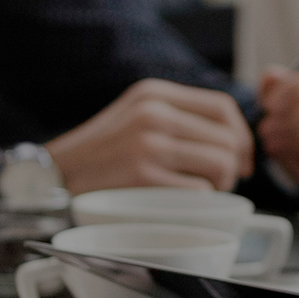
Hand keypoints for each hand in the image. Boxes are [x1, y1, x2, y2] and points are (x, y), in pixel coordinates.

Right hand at [45, 79, 253, 190]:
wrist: (55, 177)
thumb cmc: (102, 154)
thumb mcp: (136, 116)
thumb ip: (178, 117)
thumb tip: (235, 139)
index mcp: (154, 94)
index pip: (223, 107)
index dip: (242, 136)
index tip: (243, 158)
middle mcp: (154, 114)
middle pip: (228, 139)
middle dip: (233, 167)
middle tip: (218, 183)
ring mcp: (148, 145)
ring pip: (221, 165)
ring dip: (220, 186)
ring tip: (200, 192)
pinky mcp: (143, 178)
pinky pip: (200, 193)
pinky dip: (199, 203)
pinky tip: (179, 203)